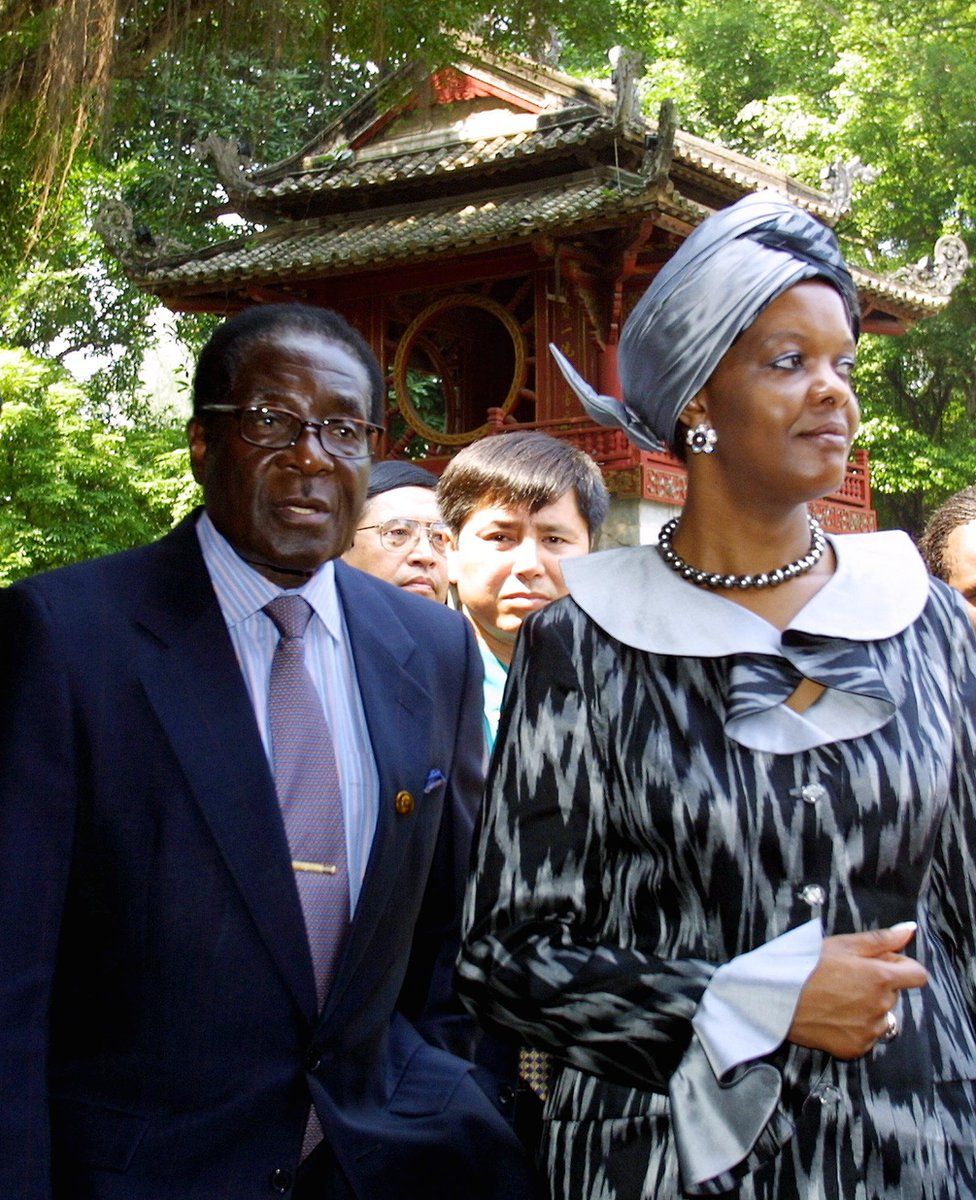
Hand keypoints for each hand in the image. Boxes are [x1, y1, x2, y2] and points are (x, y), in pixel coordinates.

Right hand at [787, 923, 926, 1058]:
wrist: (777, 998)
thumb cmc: (806, 967)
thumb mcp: (842, 944)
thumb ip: (881, 939)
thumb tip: (909, 929)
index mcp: (880, 977)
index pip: (917, 975)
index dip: (901, 966)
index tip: (883, 964)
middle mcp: (881, 1006)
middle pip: (894, 994)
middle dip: (878, 985)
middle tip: (846, 978)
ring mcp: (869, 1030)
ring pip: (881, 1016)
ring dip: (868, 1008)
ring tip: (837, 998)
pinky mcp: (856, 1048)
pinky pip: (866, 1036)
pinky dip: (855, 1027)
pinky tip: (833, 1016)